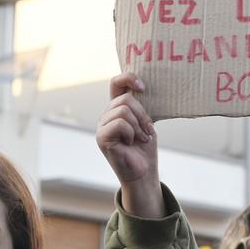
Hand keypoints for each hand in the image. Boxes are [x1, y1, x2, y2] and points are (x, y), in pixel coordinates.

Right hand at [96, 73, 163, 216]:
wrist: (143, 170)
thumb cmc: (144, 147)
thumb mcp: (145, 120)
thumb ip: (140, 105)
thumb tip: (144, 87)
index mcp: (116, 108)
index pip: (116, 83)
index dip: (128, 78)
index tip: (143, 87)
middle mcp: (106, 115)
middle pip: (125, 99)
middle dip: (142, 114)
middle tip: (148, 130)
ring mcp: (102, 126)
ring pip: (123, 110)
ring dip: (138, 126)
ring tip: (141, 138)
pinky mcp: (101, 137)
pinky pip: (120, 123)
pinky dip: (131, 133)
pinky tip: (131, 143)